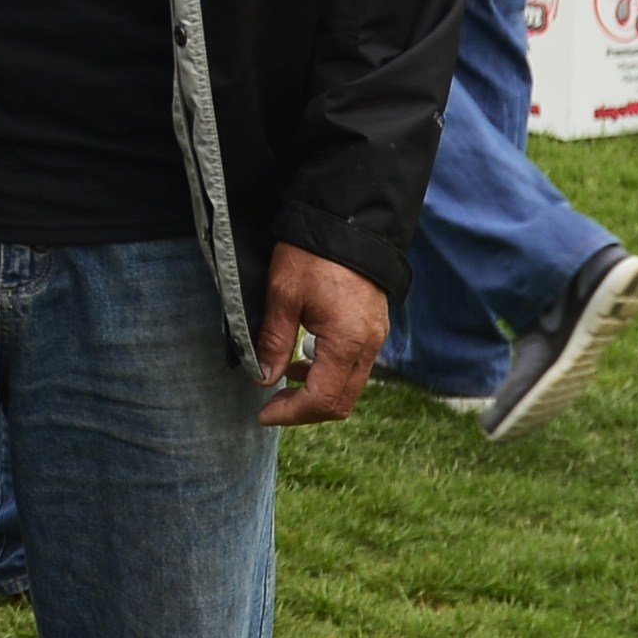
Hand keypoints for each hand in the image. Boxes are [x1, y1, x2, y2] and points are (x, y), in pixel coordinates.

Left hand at [254, 244, 387, 425]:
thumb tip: (263, 378)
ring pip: (348, 386)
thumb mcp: (282, 295)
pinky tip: (301, 360)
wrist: (348, 223)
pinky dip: (327, 374)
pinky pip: (353, 366)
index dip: (292, 414)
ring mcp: (375, 338)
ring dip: (316, 393)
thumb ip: (273, 341)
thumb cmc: (312, 255)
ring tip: (282, 381)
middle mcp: (369, 346)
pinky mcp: (373, 328)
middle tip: (271, 406)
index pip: (323, 400)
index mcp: (347, 342)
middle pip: (341, 401)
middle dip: (304, 411)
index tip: (264, 414)